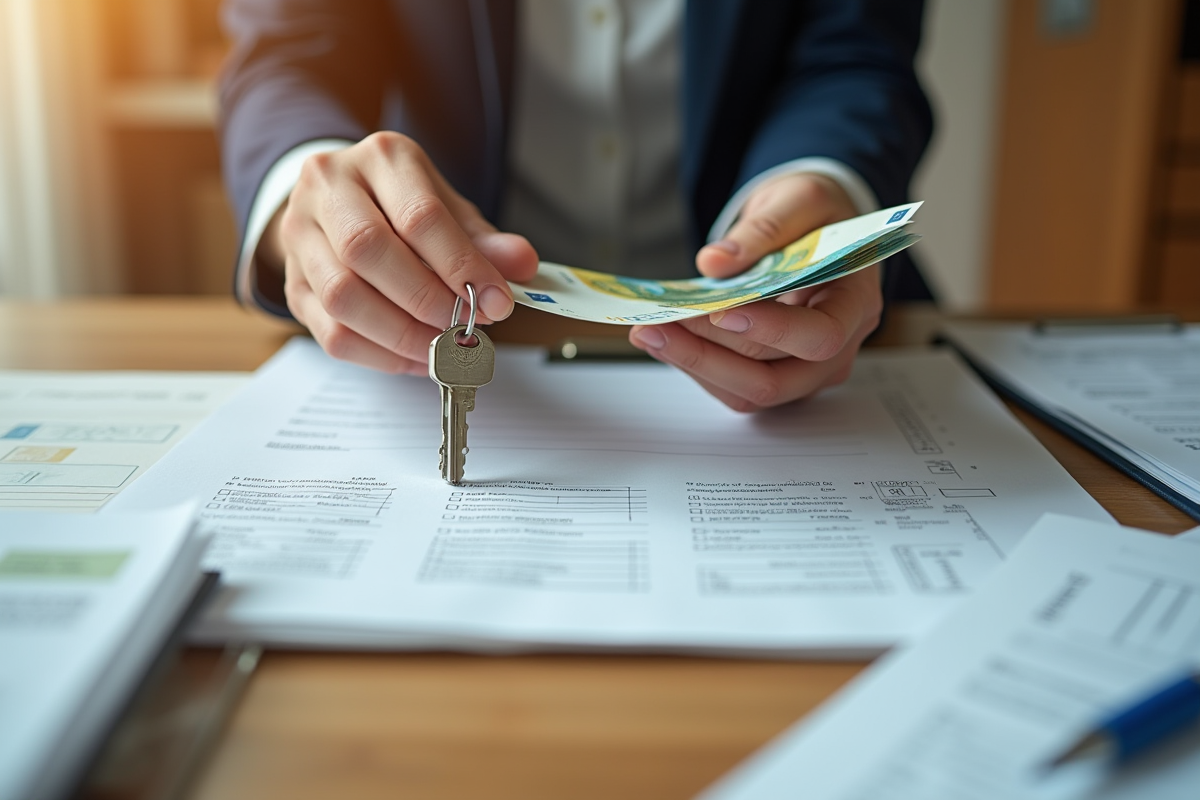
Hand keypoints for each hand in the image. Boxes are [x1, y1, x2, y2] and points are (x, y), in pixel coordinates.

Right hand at [260, 132, 537, 372]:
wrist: (340, 201)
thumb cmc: (401, 204)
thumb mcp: (450, 209)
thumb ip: (485, 240)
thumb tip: (521, 264)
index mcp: (381, 159)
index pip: (419, 215)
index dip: (461, 265)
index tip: (497, 301)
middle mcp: (329, 188)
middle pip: (368, 250)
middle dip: (426, 300)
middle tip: (465, 326)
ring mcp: (301, 235)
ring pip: (342, 296)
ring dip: (401, 334)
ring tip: (443, 347)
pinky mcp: (293, 283)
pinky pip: (331, 332)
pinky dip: (381, 355)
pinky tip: (416, 357)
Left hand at [628, 173, 882, 410]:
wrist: (816, 228)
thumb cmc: (817, 215)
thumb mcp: (800, 200)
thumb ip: (764, 229)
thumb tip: (715, 262)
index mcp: (855, 304)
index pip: (821, 336)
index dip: (771, 330)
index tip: (721, 311)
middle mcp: (837, 349)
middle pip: (773, 377)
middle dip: (708, 352)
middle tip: (658, 324)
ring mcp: (807, 371)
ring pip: (748, 392)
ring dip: (693, 364)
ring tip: (648, 331)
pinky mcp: (776, 374)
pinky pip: (734, 387)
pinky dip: (697, 365)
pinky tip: (665, 338)